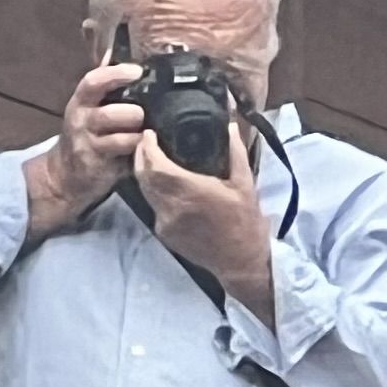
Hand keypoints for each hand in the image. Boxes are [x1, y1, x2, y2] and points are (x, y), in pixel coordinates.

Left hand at [132, 111, 273, 307]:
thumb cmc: (245, 221)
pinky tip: (163, 184)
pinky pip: (153, 206)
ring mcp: (164, 222)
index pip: (156, 165)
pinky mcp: (163, 233)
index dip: (147, 148)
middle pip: (143, 177)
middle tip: (145, 142)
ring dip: (145, 174)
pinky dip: (154, 192)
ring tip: (151, 158)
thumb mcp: (245, 184)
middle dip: (141, 157)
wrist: (240, 261)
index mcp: (191, 191)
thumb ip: (235, 152)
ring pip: (145, 192)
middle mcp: (171, 207)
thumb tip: (230, 125)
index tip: (148, 134)